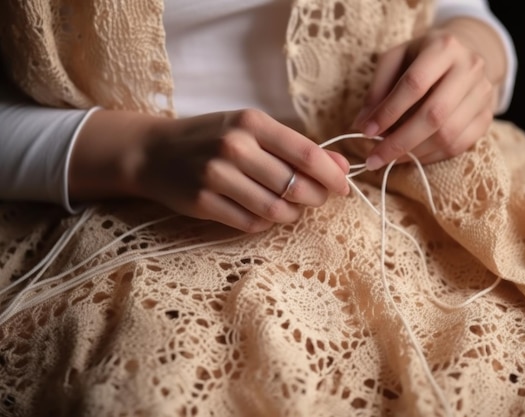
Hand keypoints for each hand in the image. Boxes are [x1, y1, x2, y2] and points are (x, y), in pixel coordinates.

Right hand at [69, 109, 349, 232]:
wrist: (153, 152)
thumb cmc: (211, 138)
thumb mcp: (251, 131)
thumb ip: (296, 148)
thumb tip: (341, 166)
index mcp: (252, 122)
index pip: (306, 153)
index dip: (331, 175)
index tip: (343, 187)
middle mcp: (235, 147)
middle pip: (295, 185)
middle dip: (315, 198)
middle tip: (316, 199)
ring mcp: (217, 176)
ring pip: (276, 209)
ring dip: (291, 214)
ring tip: (289, 208)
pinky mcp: (204, 203)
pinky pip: (252, 223)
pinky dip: (265, 222)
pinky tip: (262, 213)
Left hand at [353, 23, 499, 168]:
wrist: (461, 57)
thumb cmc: (419, 59)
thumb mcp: (394, 60)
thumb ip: (377, 89)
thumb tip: (361, 124)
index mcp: (444, 47)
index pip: (414, 84)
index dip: (389, 111)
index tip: (366, 131)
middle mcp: (470, 69)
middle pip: (434, 114)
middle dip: (400, 141)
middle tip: (374, 158)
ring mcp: (483, 94)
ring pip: (447, 135)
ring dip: (414, 153)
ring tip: (389, 159)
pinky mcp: (486, 117)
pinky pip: (458, 146)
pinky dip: (430, 157)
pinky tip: (410, 158)